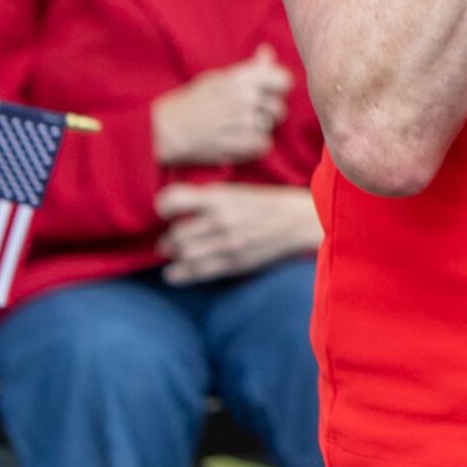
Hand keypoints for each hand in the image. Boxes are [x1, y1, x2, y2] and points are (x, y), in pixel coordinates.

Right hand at [152, 47, 293, 165]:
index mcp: (239, 79)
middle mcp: (245, 98)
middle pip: (278, 108)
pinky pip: (264, 145)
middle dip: (266, 115)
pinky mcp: (241, 143)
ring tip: (234, 129)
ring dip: (256, 131)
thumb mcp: (215, 79)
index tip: (267, 94)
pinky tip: (235, 142)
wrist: (164, 131)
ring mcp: (244, 121)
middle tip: (244, 117)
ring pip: (270, 128)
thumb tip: (267, 52)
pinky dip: (252, 146)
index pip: (283, 80)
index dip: (278, 89)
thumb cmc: (189, 103)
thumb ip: (247, 68)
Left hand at [152, 183, 320, 283]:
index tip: (166, 212)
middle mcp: (222, 220)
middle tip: (170, 241)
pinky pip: (199, 272)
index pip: (172, 201)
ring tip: (176, 254)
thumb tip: (177, 209)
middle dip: (169, 239)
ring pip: (184, 254)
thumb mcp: (237, 191)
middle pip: (176, 234)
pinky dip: (180, 274)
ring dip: (176, 256)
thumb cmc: (269, 203)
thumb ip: (208, 199)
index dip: (163, 208)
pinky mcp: (237, 262)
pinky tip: (174, 273)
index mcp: (220, 198)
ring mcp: (230, 244)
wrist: (303, 221)